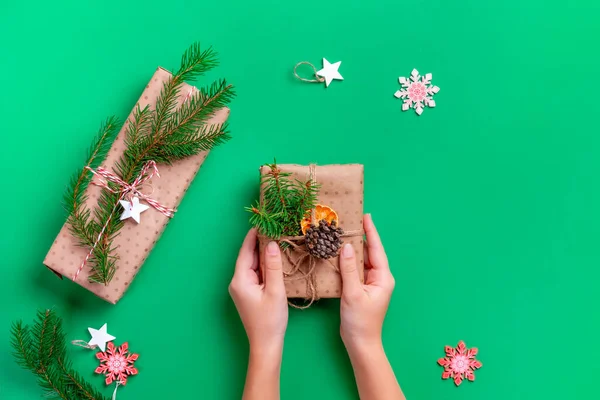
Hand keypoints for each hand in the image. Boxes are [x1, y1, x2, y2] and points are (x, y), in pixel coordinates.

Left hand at [229, 229, 288, 352]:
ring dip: (262, 255)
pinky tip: (273, 261)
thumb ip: (273, 266)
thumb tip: (272, 244)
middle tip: (272, 228)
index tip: (261, 222)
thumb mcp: (275, 290)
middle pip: (248, 258)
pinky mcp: (247, 293)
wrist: (266, 343)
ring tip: (275, 240)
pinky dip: (263, 266)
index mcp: (240, 280)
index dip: (252, 236)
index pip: (245, 252)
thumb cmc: (271, 319)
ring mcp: (241, 288)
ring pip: (252, 265)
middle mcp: (237, 282)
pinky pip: (255, 274)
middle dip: (259, 244)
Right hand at [339, 214, 394, 352]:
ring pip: (361, 260)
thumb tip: (346, 247)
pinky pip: (355, 269)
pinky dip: (347, 260)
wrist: (360, 343)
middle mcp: (379, 277)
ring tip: (342, 232)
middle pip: (369, 252)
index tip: (365, 216)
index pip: (376, 249)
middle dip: (360, 237)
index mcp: (382, 277)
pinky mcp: (361, 288)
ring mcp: (370, 283)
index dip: (370, 232)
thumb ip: (349, 269)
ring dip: (352, 248)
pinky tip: (338, 253)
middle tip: (349, 220)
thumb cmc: (360, 321)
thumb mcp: (353, 293)